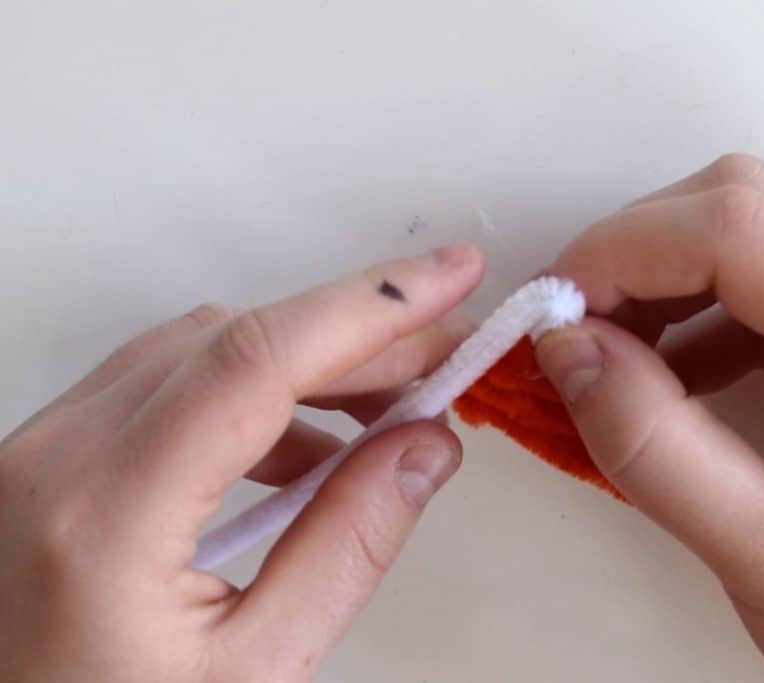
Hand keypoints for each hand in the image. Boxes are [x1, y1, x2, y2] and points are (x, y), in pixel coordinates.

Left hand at [0, 245, 483, 681]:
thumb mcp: (257, 671)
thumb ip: (348, 549)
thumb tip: (423, 448)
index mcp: (101, 518)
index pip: (253, 363)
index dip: (368, 307)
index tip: (450, 281)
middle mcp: (57, 459)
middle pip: (235, 341)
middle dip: (360, 334)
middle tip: (447, 351)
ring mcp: (46, 449)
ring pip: (204, 349)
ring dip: (311, 360)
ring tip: (393, 405)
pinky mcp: (58, 455)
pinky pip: (172, 384)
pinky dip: (257, 393)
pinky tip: (313, 444)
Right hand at [535, 155, 763, 680]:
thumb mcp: (761, 553)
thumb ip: (650, 446)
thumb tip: (567, 349)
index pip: (744, 232)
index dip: (625, 250)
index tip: (553, 305)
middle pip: (752, 204)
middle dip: (640, 249)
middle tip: (571, 323)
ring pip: (763, 226)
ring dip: (668, 273)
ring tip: (610, 349)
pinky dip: (704, 308)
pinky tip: (669, 372)